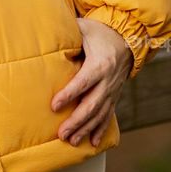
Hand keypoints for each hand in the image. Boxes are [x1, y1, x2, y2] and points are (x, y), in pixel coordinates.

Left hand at [50, 17, 133, 147]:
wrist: (126, 40)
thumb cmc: (99, 33)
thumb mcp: (84, 28)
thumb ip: (68, 32)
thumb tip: (45, 33)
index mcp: (99, 64)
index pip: (83, 82)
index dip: (69, 95)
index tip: (54, 106)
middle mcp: (107, 81)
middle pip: (92, 104)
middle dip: (76, 121)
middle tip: (61, 134)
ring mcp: (112, 91)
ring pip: (100, 114)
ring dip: (86, 129)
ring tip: (72, 141)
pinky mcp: (114, 96)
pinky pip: (108, 115)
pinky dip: (101, 130)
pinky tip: (94, 143)